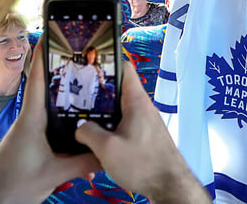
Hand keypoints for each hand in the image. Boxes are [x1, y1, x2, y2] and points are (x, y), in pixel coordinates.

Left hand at [0, 42, 100, 203]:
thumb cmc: (10, 188)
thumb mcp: (55, 174)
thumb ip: (84, 162)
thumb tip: (109, 153)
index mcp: (31, 119)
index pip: (38, 78)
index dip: (44, 54)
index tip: (51, 33)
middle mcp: (29, 121)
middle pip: (48, 90)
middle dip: (65, 75)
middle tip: (84, 59)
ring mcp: (28, 133)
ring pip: (52, 112)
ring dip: (69, 103)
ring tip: (91, 93)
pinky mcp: (30, 146)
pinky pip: (52, 130)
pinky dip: (67, 128)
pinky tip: (83, 136)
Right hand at [75, 63, 209, 202]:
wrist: (169, 185)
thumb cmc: (144, 164)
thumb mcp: (107, 149)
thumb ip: (88, 133)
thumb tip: (80, 127)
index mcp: (136, 101)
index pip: (124, 68)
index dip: (107, 62)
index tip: (89, 62)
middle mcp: (143, 107)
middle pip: (119, 90)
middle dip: (98, 91)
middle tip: (77, 94)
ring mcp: (145, 121)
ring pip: (120, 109)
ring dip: (103, 113)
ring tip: (83, 117)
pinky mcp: (145, 135)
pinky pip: (124, 124)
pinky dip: (111, 126)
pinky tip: (98, 138)